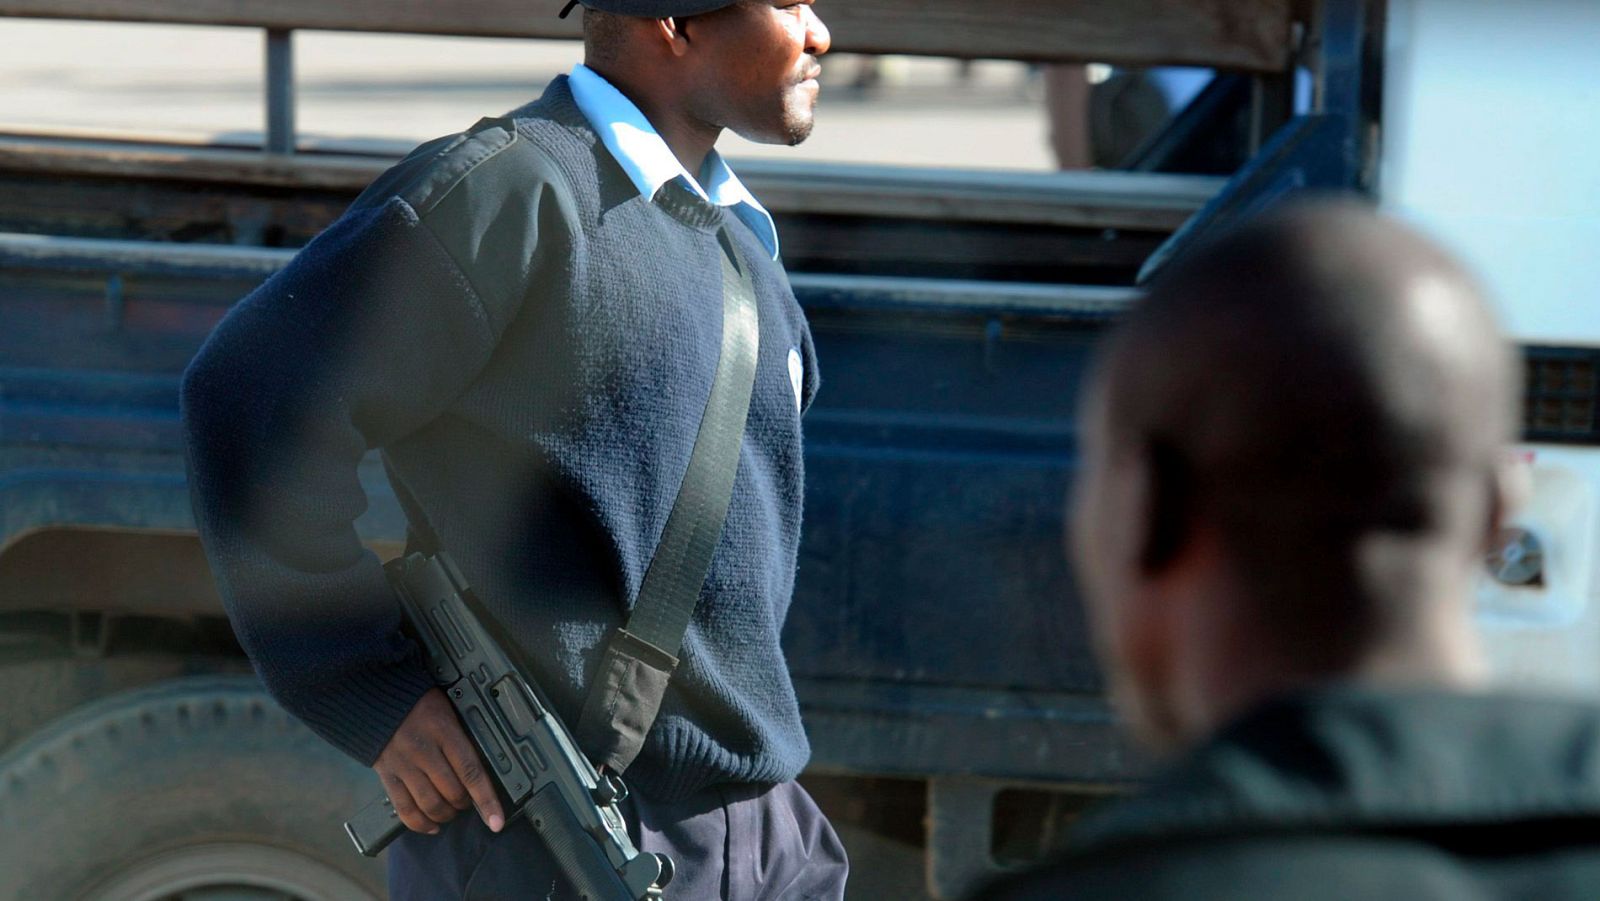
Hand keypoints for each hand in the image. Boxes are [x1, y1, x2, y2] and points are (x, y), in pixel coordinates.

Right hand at [374, 688, 505, 835]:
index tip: (497, 821)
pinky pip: (404, 809)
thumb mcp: (449, 711)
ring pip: (430, 804)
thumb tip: (483, 770)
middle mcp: (423, 750)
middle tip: (468, 801)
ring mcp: (403, 765)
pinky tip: (432, 825)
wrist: (377, 698)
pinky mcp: (387, 776)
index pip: (471, 771)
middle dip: (466, 803)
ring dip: (446, 814)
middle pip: (452, 792)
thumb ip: (462, 739)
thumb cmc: (420, 704)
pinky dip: (420, 823)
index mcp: (444, 731)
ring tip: (451, 811)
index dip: (486, 799)